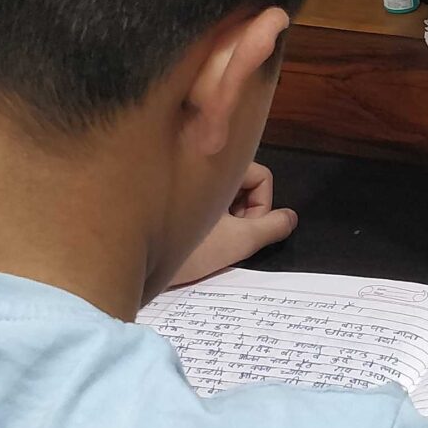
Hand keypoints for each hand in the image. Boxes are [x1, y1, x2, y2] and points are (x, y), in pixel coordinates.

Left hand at [164, 164, 296, 287]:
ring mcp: (185, 178)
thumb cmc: (188, 249)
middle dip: (244, 214)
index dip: (261, 207)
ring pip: (227, 193)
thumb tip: (292, 217)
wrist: (135, 264)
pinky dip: (210, 218)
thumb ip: (272, 228)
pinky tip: (195, 238)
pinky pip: (206, 199)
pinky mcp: (173, 194)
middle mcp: (201, 163)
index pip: (262, 177)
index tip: (243, 231)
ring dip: (229, 218)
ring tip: (210, 240)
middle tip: (227, 238)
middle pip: (245, 183)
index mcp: (217, 166)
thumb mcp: (238, 241)